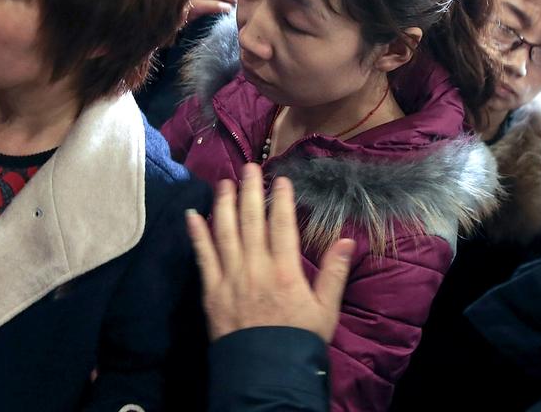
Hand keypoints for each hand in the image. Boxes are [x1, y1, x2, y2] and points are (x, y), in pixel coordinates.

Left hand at [186, 164, 353, 342]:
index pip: (282, 226)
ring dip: (223, 204)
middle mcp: (256, 268)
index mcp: (286, 271)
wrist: (267, 373)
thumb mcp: (326, 310)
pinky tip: (192, 214)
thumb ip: (334, 273)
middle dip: (249, 191)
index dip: (280, 199)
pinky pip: (203, 256)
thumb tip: (348, 240)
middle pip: (251, 221)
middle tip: (248, 167)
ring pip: (225, 232)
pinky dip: (196, 234)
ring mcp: (231, 277)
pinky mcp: (211, 290)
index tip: (279, 179)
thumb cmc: (299, 340)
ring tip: (223, 182)